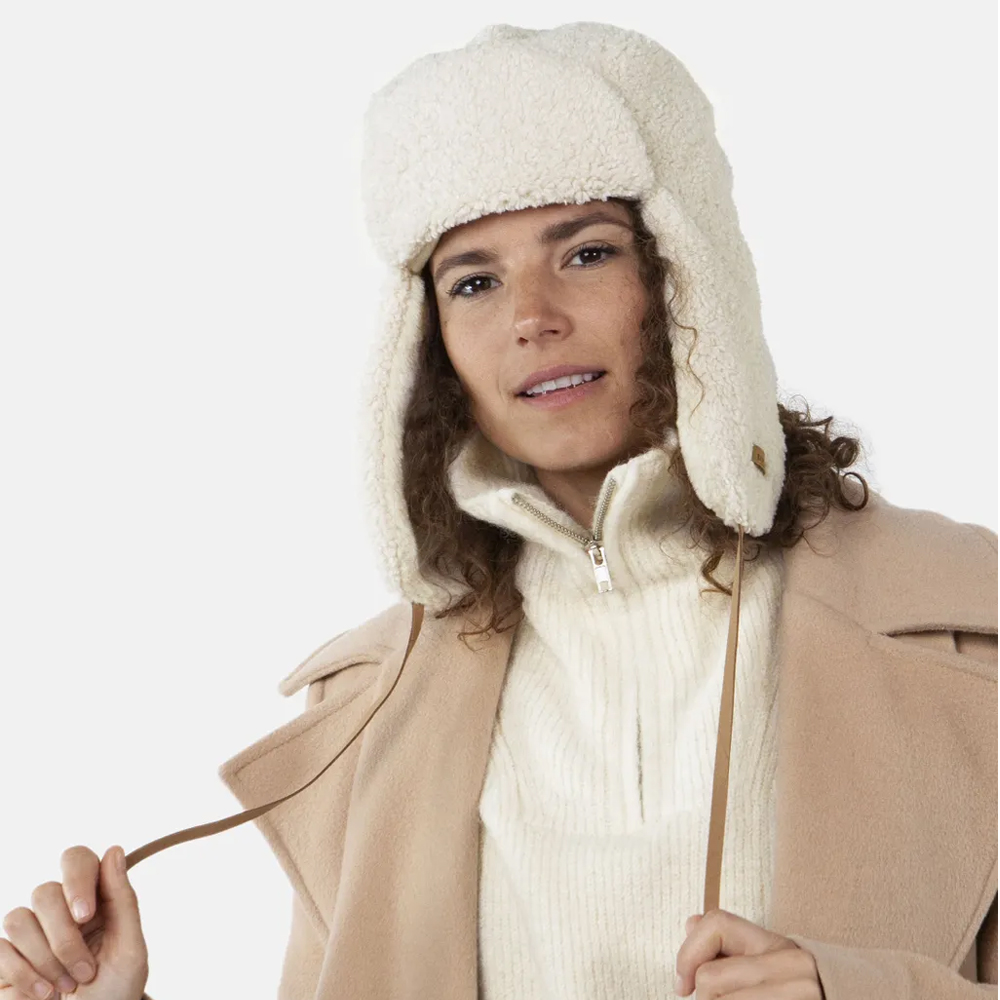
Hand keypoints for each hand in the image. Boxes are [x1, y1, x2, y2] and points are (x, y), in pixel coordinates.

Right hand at [0, 845, 147, 999]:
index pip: (76, 860)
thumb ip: (123, 900)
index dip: (77, 880)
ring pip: (19, 918)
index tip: (85, 915)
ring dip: (46, 959)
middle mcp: (58, 909)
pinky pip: (0, 948)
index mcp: (93, 899)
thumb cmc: (114, 991)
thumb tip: (114, 849)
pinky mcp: (5, 959)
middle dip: (64, 937)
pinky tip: (44, 994)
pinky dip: (22, 974)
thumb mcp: (129, 949)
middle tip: (85, 971)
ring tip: (68, 986)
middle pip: (45, 892)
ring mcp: (29, 933)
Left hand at [675, 908, 823, 998]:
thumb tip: (690, 924)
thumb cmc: (796, 994)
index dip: (688, 952)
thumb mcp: (769, 964)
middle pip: (710, 978)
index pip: (717, 924)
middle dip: (705, 998)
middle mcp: (793, 968)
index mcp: (780, 946)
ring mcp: (798, 995)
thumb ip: (731, 946)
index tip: (683, 984)